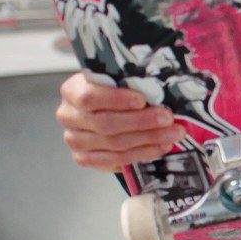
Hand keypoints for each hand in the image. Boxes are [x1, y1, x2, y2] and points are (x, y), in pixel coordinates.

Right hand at [56, 71, 184, 171]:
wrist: (102, 107)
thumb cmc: (112, 90)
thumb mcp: (115, 78)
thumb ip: (129, 81)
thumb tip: (159, 89)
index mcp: (72, 91)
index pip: (90, 97)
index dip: (117, 100)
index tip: (142, 100)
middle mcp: (69, 117)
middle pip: (106, 123)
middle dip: (142, 121)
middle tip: (167, 118)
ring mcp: (75, 140)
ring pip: (114, 144)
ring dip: (148, 139)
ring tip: (172, 134)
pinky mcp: (85, 158)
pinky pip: (114, 160)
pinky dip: (140, 154)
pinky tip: (159, 147)